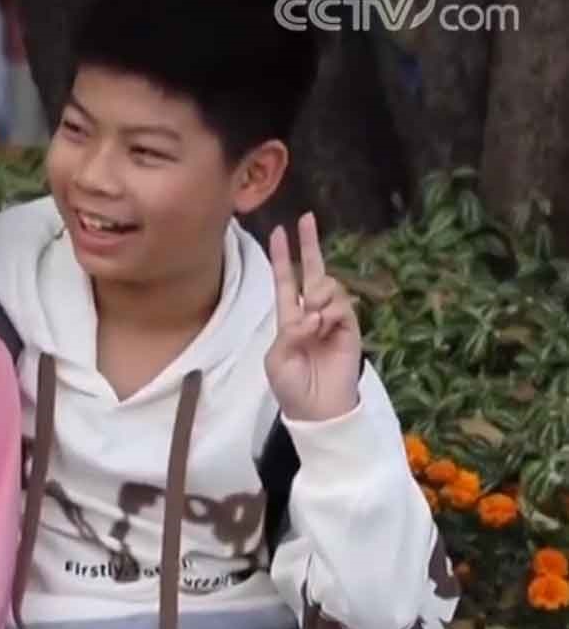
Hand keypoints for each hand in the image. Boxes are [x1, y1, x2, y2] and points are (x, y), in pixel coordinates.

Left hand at [266, 212, 362, 421]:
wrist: (318, 410)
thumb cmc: (292, 387)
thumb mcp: (278, 359)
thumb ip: (289, 332)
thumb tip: (310, 314)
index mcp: (289, 319)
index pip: (285, 281)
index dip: (283, 258)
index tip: (279, 232)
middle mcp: (311, 313)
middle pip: (312, 272)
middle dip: (309, 245)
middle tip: (307, 218)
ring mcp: (333, 319)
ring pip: (327, 287)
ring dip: (317, 295)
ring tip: (312, 321)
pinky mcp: (351, 328)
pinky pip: (341, 306)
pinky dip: (328, 312)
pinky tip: (322, 325)